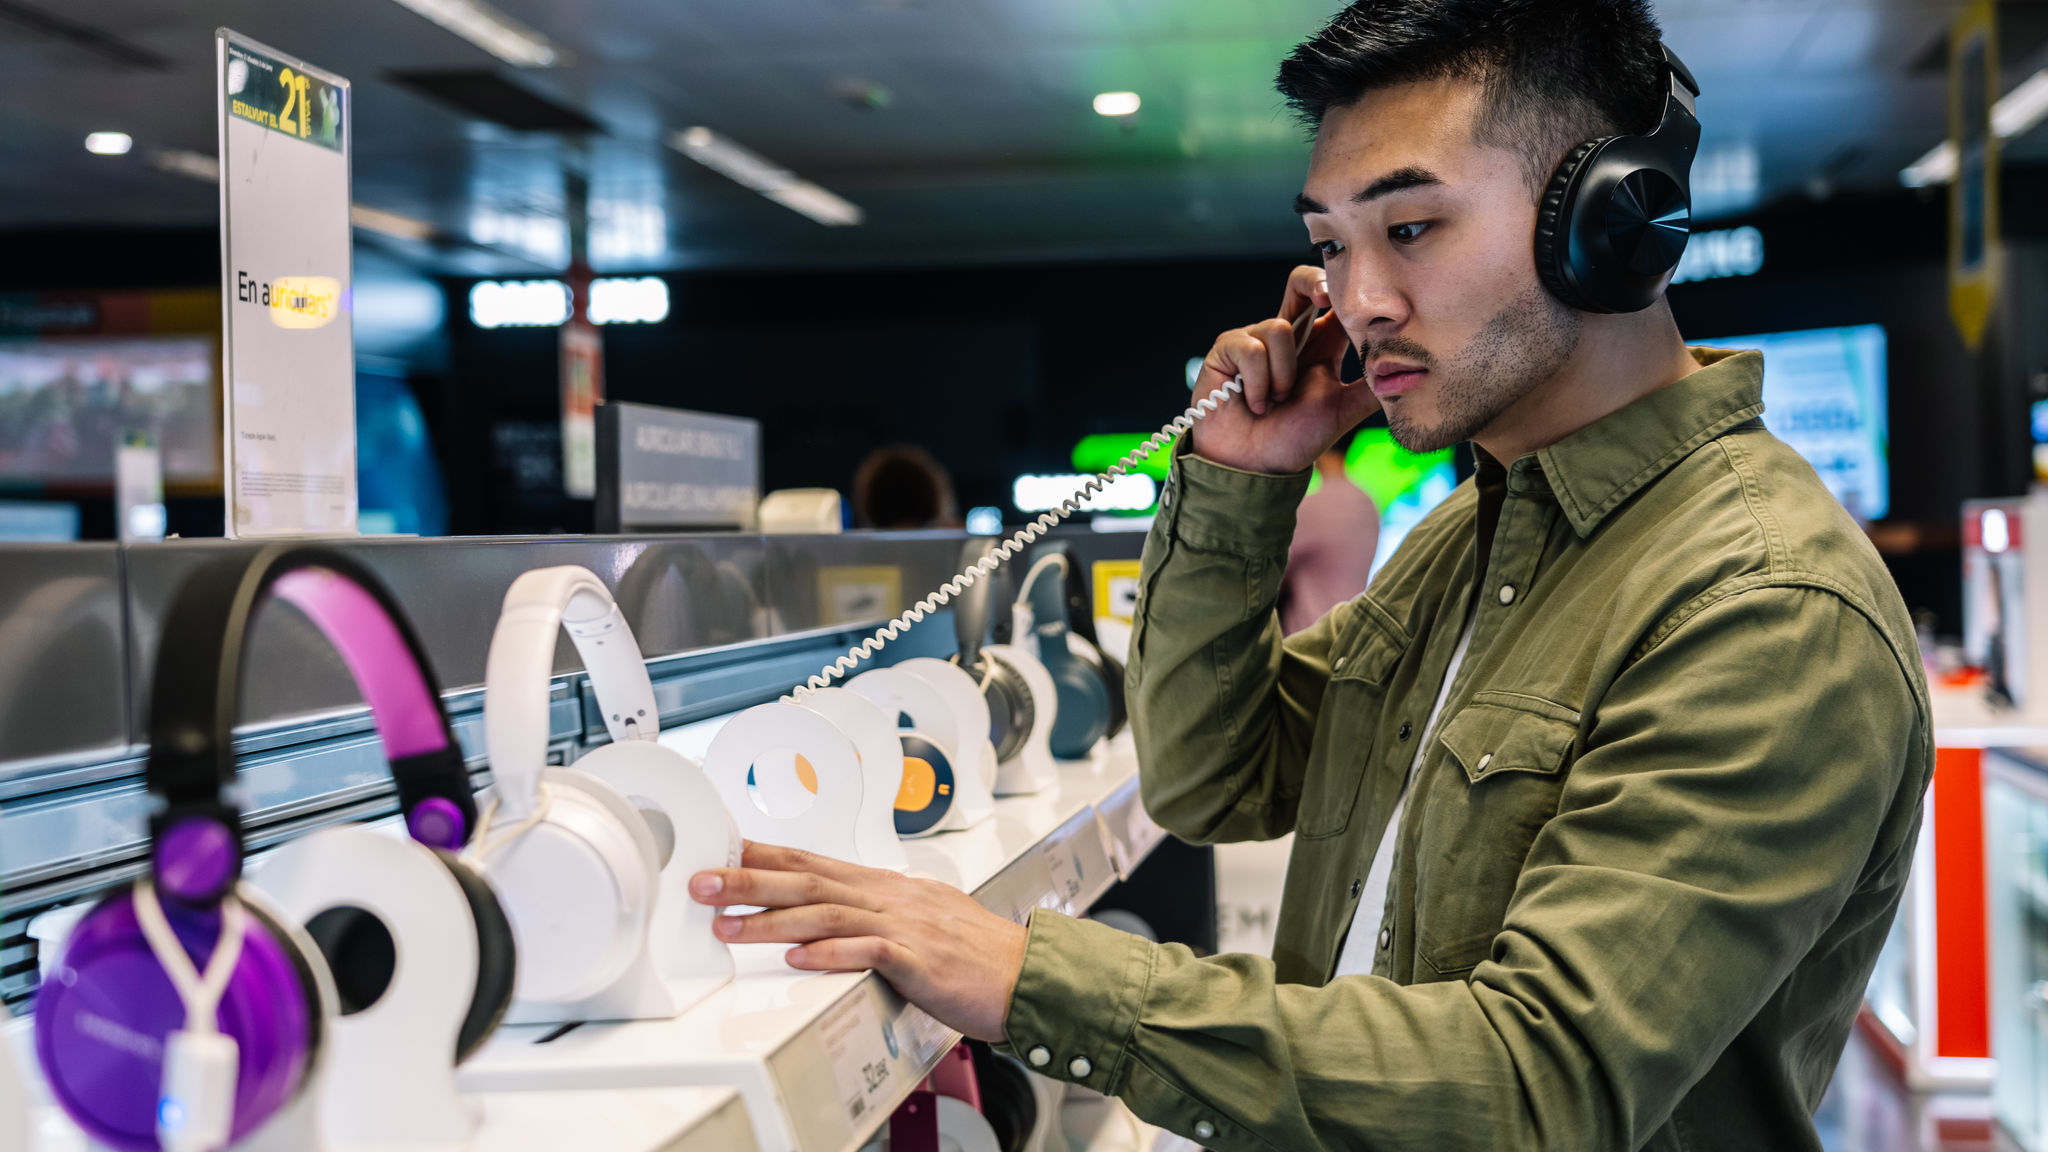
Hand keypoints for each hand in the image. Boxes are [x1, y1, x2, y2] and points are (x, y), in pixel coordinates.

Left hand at [690, 841, 1028, 1041]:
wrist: (1026, 973)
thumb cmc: (974, 952)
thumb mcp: (917, 918)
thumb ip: (871, 913)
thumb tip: (829, 914)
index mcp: (885, 887)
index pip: (812, 863)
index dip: (763, 855)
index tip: (720, 850)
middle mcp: (889, 897)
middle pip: (807, 881)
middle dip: (748, 879)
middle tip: (701, 882)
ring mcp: (903, 926)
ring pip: (826, 914)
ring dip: (771, 920)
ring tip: (727, 925)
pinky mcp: (919, 960)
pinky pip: (867, 952)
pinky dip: (829, 954)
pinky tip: (797, 959)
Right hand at [1187, 264, 1380, 474]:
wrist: (1254, 468)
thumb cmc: (1293, 440)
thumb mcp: (1342, 411)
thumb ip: (1371, 390)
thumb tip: (1411, 375)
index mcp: (1319, 345)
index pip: (1335, 304)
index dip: (1346, 294)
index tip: (1361, 300)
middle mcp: (1289, 336)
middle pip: (1300, 283)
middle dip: (1313, 281)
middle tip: (1325, 293)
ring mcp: (1255, 339)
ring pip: (1279, 329)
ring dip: (1282, 375)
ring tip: (1277, 401)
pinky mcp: (1227, 349)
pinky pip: (1252, 349)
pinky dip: (1258, 382)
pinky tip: (1255, 403)